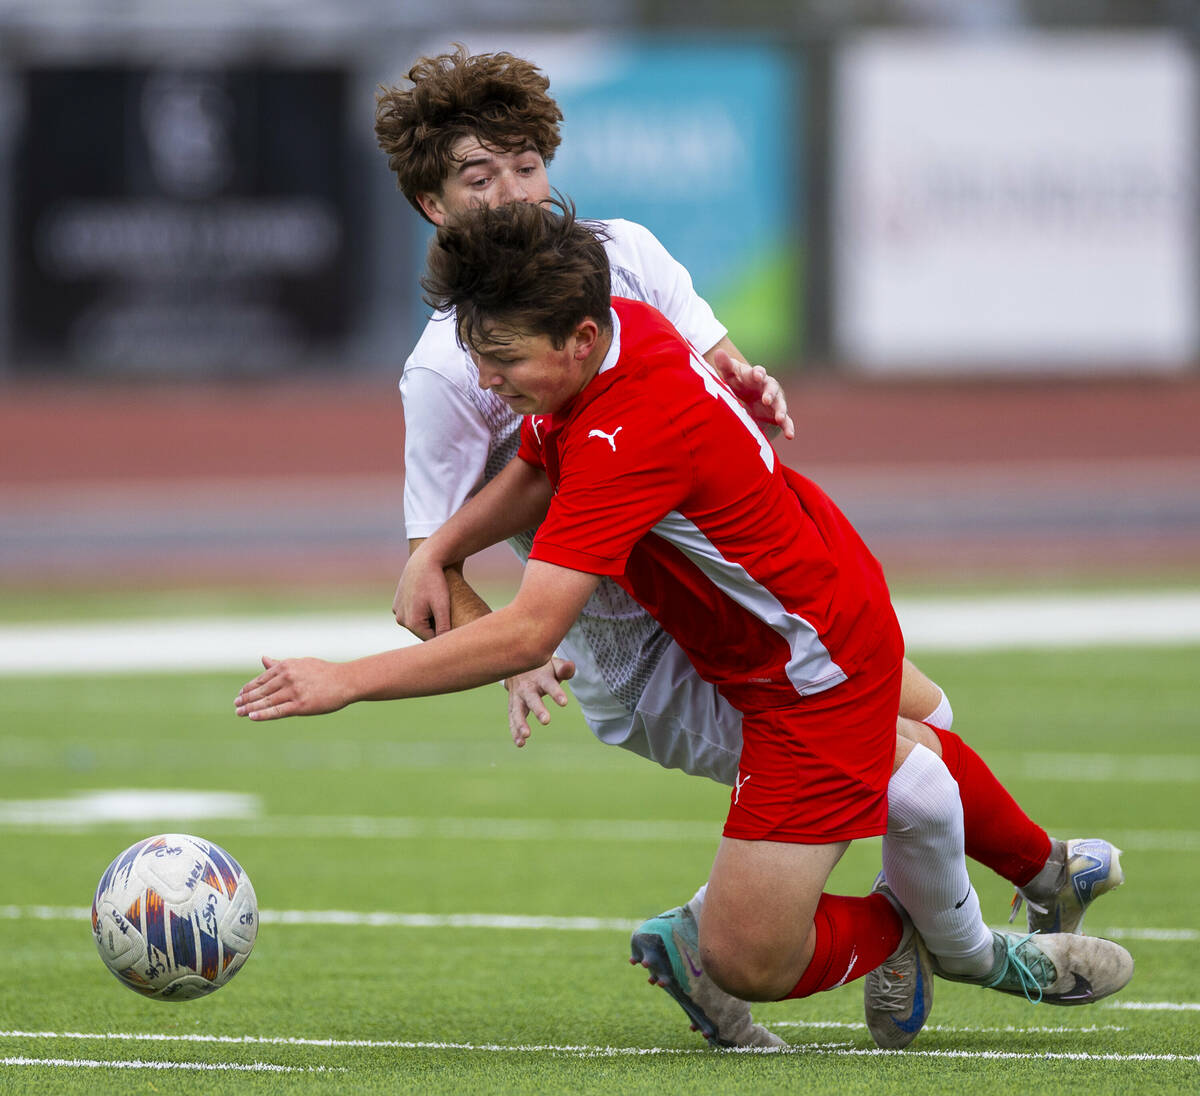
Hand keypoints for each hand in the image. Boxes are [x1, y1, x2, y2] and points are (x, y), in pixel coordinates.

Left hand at [235, 655, 350, 720]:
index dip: (248, 689)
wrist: (346, 681)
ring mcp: (294, 691)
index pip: (261, 679)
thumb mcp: (300, 664)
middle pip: (261, 691)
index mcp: (286, 666)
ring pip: (266, 702)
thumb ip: (280, 664)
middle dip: (246, 699)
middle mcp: (287, 677)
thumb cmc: (324, 672)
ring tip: (239, 713)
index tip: (239, 696)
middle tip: (235, 706)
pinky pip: (277, 711)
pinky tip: (252, 717)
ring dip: (250, 708)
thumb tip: (263, 658)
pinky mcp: (301, 705)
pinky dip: (263, 714)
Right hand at [394, 543, 451, 638]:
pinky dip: (420, 612)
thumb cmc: (436, 582)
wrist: (423, 560)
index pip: (431, 640)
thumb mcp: (443, 606)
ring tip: (440, 610)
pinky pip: (411, 614)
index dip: (444, 637)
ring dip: (428, 620)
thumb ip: (443, 627)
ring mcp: (397, 611)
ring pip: (417, 623)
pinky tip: (429, 603)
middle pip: (423, 632)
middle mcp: (401, 620)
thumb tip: (445, 645)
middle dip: (435, 628)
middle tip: (451, 622)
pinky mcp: (397, 603)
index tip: (455, 634)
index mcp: (412, 623)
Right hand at [503, 657, 575, 746]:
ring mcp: (518, 697)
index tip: (564, 702)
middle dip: (538, 709)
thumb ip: (564, 668)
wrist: (516, 664)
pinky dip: (515, 731)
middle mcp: (527, 688)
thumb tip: (570, 667)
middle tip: (546, 720)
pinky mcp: (513, 706)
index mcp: (540, 677)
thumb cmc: (542, 667)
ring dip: (521, 723)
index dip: (557, 693)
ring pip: (518, 711)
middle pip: (532, 699)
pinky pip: (512, 719)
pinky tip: (520, 743)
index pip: (550, 685)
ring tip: (526, 736)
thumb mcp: (554, 664)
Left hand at [711, 349, 794, 440]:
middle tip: (766, 399)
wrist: (747, 395)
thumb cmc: (738, 381)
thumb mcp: (730, 374)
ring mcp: (775, 401)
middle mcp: (769, 387)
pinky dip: (788, 427)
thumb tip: (718, 352)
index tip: (757, 376)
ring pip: (780, 404)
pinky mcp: (777, 414)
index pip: (759, 372)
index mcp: (756, 376)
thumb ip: (725, 365)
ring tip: (780, 418)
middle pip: (772, 388)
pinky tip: (790, 435)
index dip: (758, 373)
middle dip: (770, 393)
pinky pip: (785, 421)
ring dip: (781, 410)